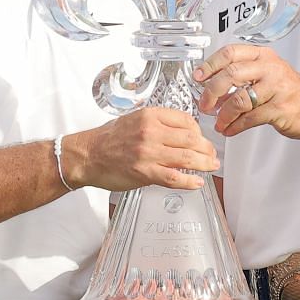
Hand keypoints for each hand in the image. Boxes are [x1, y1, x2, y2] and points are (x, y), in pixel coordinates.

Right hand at [62, 107, 217, 191]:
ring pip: (188, 158)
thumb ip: (157, 124)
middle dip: (207, 148)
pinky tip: (197, 183)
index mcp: (150, 116)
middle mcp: (151, 132)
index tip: (202, 138)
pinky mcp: (145, 172)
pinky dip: (190, 182)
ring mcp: (148, 153)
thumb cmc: (108, 139)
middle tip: (212, 154)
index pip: (186, 120)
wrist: (87, 155)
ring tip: (211, 167)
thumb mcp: (134, 120)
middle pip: (192, 139)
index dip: (199, 131)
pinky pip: (175, 178)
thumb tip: (181, 132)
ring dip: (205, 164)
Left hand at [193, 44, 299, 139]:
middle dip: (212, 92)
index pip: (230, 53)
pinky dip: (235, 126)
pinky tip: (230, 129)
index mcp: (263, 56)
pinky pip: (250, 118)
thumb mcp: (267, 74)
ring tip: (219, 122)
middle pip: (231, 74)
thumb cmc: (290, 90)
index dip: (210, 65)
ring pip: (239, 99)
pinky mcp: (279, 109)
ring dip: (223, 114)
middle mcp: (269, 68)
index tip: (198, 77)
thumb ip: (241, 77)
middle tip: (205, 104)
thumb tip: (211, 87)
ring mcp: (276, 88)